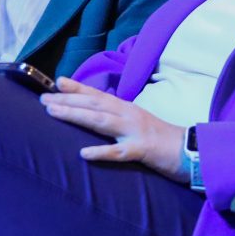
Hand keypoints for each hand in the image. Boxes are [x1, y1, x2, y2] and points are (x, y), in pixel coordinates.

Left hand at [40, 77, 188, 182]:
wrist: (192, 151)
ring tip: (53, 112)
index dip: (77, 88)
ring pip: (101, 121)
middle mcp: (129, 115)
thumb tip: (97, 116)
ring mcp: (135, 132)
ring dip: (75, 115)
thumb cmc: (162, 140)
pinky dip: (102, 152)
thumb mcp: (138, 123)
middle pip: (93, 105)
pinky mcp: (143, 151)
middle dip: (66, 101)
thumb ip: (119, 119)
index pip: (98, 95)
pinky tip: (84, 154)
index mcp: (127, 109)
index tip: (56, 82)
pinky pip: (119, 152)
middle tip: (42, 98)